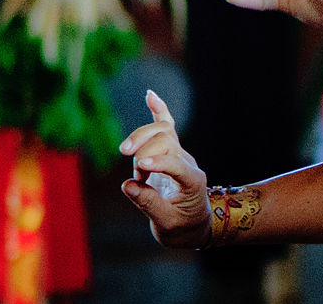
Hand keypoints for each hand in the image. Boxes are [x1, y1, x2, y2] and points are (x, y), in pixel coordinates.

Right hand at [120, 90, 209, 248]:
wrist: (194, 225)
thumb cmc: (183, 228)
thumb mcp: (167, 225)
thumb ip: (149, 204)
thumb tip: (127, 185)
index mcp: (192, 182)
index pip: (176, 164)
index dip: (158, 163)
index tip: (140, 169)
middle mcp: (187, 163)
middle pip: (167, 141)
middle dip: (145, 149)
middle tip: (134, 169)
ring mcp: (178, 154)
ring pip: (163, 130)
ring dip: (142, 137)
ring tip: (127, 152)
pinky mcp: (169, 151)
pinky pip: (166, 125)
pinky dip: (158, 110)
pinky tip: (149, 95)